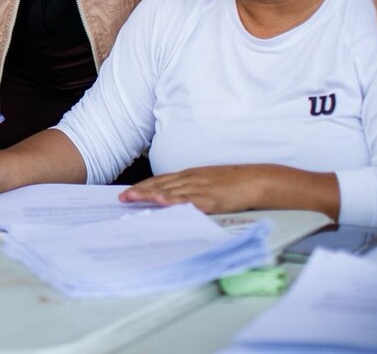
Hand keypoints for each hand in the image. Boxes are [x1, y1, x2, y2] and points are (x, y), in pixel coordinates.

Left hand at [118, 165, 264, 214]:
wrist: (255, 180)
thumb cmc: (233, 183)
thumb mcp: (208, 181)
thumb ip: (191, 187)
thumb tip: (175, 195)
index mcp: (190, 175)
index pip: (161, 180)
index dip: (143, 185)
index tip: (128, 191)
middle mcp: (191, 179)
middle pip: (160, 185)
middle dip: (139, 191)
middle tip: (122, 198)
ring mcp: (199, 188)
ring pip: (169, 191)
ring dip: (149, 195)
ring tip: (132, 198)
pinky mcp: (210, 198)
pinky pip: (187, 201)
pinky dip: (172, 201)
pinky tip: (160, 202)